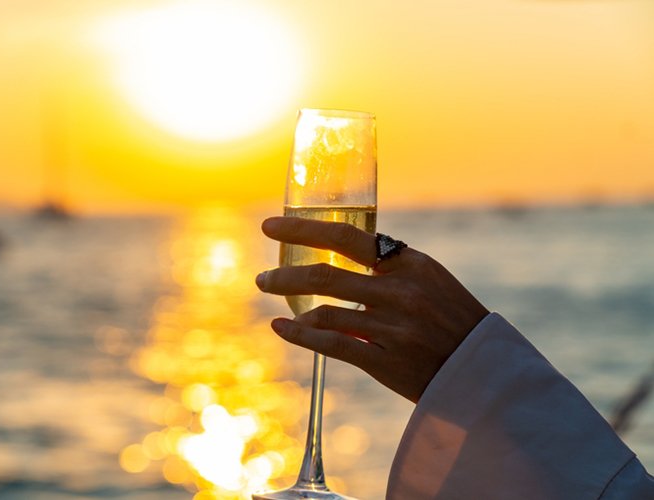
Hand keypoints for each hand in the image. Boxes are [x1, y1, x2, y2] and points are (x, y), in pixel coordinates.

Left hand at [255, 217, 489, 402]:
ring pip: (324, 312)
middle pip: (326, 276)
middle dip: (284, 276)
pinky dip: (301, 335)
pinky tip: (282, 327)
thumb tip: (339, 250)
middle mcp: (401, 292)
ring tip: (271, 300)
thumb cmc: (450, 319)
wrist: (482, 369)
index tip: (271, 227)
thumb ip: (388, 265)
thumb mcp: (429, 279)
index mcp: (410, 264)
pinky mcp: (386, 360)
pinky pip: (332, 345)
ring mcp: (393, 328)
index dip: (303, 230)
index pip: (346, 237)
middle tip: (262, 278)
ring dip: (289, 304)